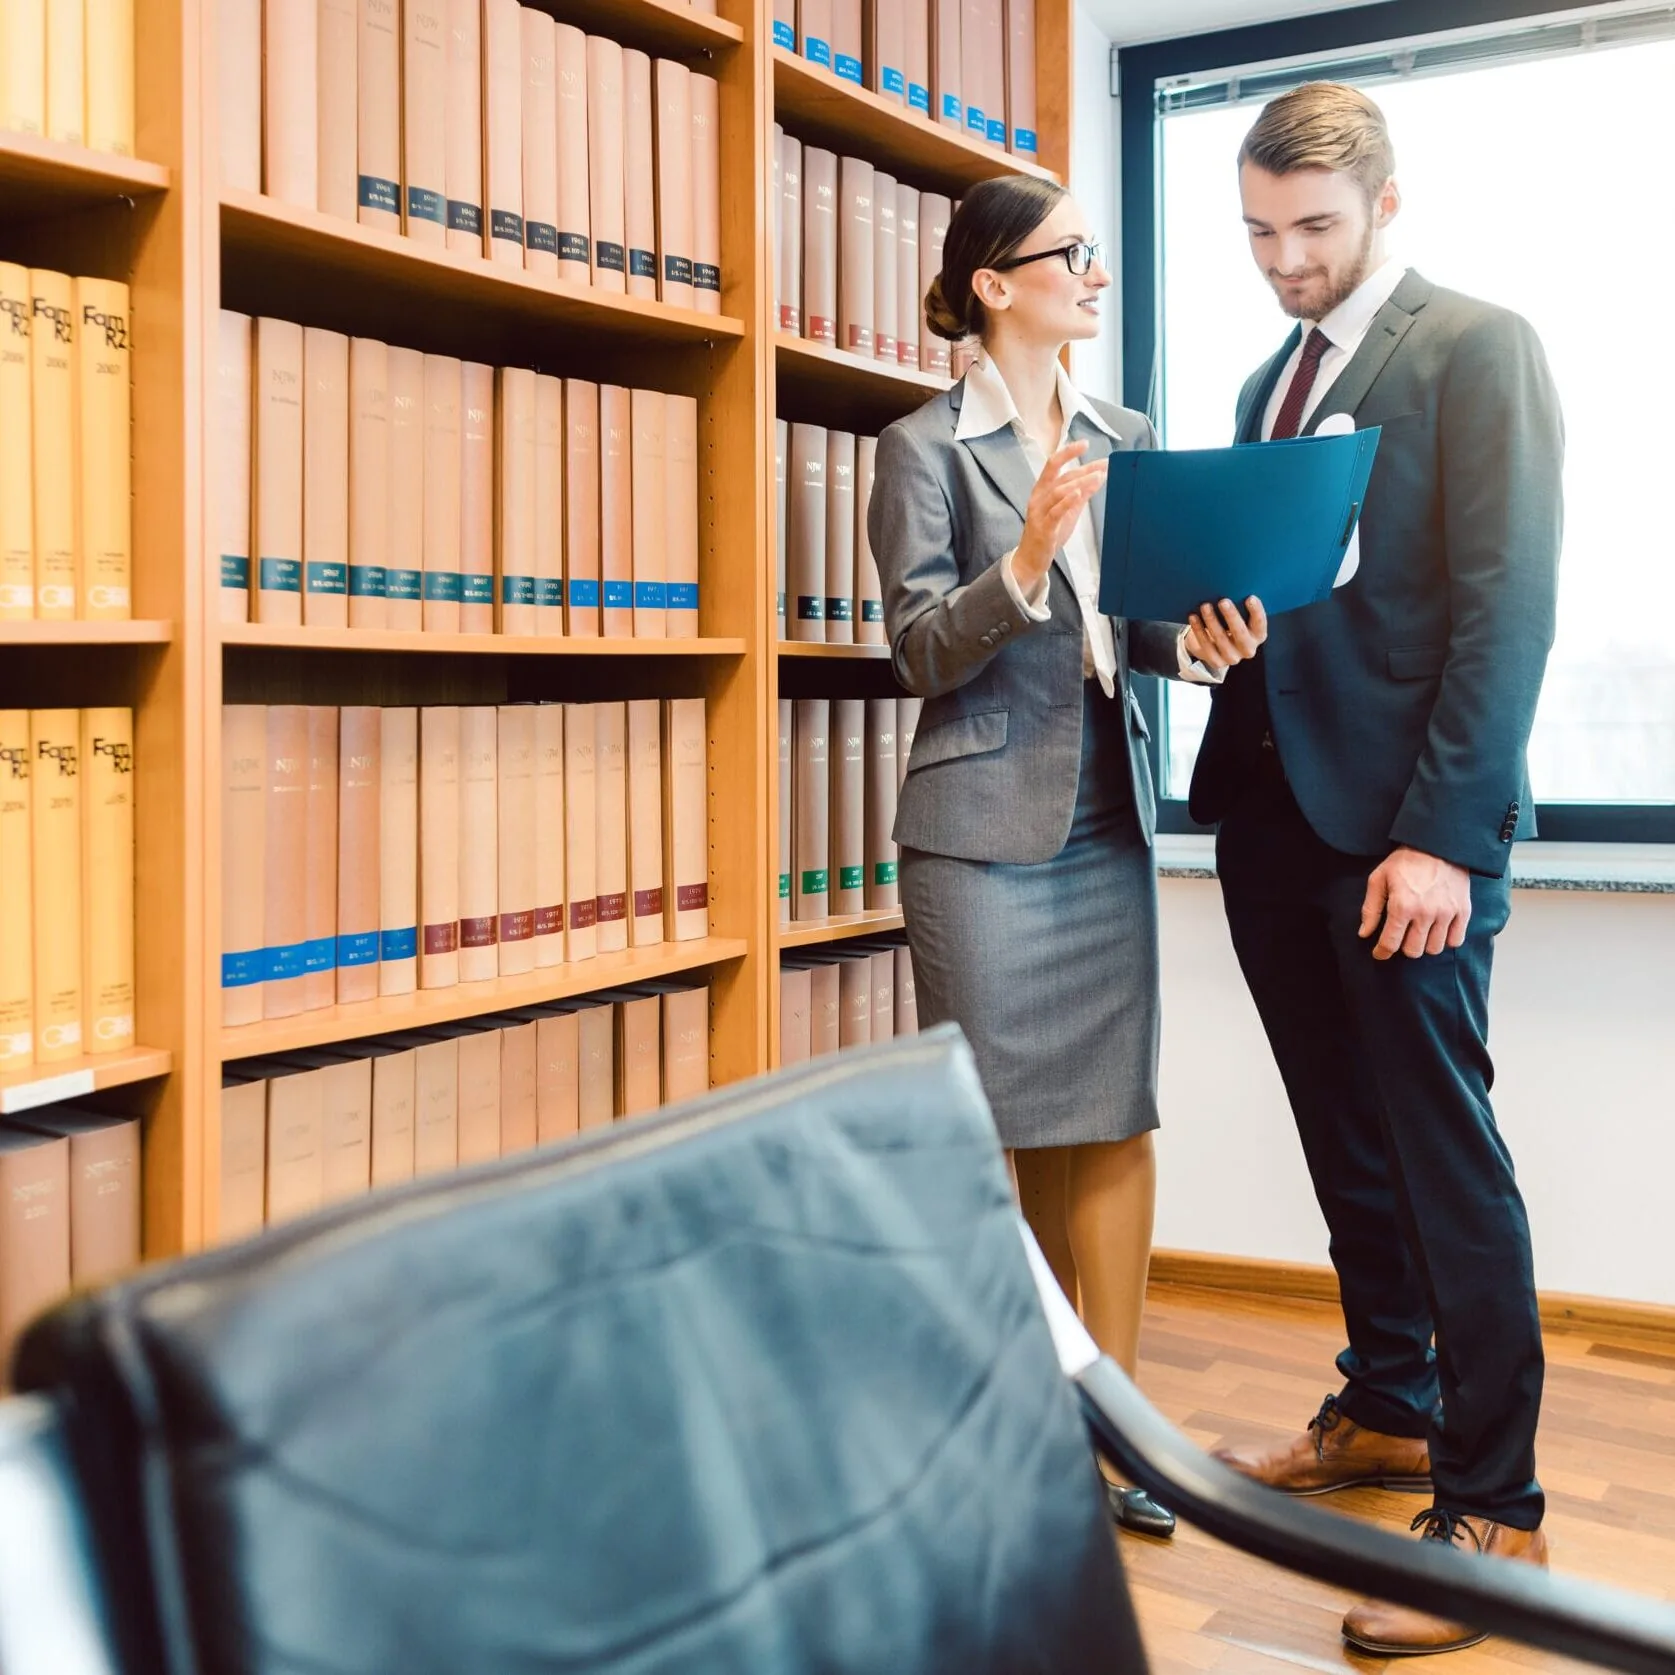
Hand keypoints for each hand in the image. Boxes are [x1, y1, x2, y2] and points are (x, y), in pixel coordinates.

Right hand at [1012, 440, 1107, 592]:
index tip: (1085, 444)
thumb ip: (1081, 493)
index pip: (1053, 465)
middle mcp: (1038, 498)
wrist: (1032, 558)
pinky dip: (1067, 501)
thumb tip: (1098, 477)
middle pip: (1062, 477)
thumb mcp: (1068, 510)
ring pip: (1059, 491)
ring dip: (1080, 482)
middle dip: (1084, 469)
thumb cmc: (1049, 532)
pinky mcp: (1044, 528)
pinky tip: (1078, 493)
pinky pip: (1055, 512)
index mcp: (1042, 490)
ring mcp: (1039, 512)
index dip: (1068, 452)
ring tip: (1098, 476)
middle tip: (1104, 464)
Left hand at [1183, 597, 1267, 673]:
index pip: (1260, 624)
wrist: (1215, 644)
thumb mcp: (1239, 616)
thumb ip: (1240, 605)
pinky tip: (1193, 617)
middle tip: (1223, 601)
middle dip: (1232, 617)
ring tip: (1205, 606)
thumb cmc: (1230, 623)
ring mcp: (1232, 658)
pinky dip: (1199, 630)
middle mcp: (1248, 649)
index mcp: (1258, 635)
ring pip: (1221, 640)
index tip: (1250, 598)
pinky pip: (1206, 646)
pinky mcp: (1217, 662)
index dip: (1256, 612)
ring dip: (1212, 622)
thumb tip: (1233, 584)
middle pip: (1241, 634)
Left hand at [1360, 847, 1471, 960]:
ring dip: (1424, 945)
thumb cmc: (1405, 861)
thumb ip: (1370, 909)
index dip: (1382, 952)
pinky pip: (1456, 941)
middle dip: (1403, 947)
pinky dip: (1446, 940)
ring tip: (1419, 932)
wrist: (1438, 844)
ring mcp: (1447, 913)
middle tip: (1401, 936)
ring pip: (1434, 949)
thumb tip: (1364, 934)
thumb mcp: (1379, 878)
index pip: (1390, 943)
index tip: (1380, 953)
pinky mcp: (1463, 910)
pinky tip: (1437, 931)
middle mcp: (1426, 913)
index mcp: (1402, 906)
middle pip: (1413, 951)